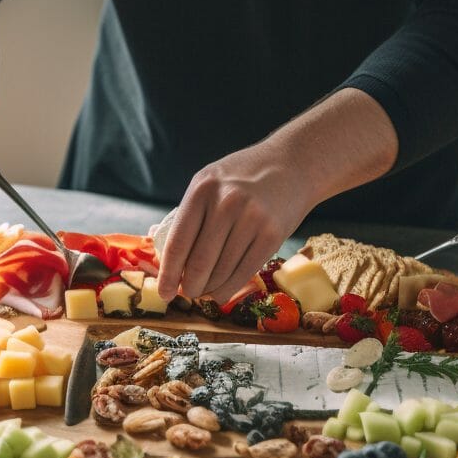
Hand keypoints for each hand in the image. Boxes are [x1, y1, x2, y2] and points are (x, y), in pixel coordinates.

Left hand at [156, 89, 398, 303]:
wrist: (292, 165)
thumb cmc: (245, 176)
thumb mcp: (211, 181)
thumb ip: (192, 213)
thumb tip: (170, 260)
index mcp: (202, 189)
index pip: (178, 242)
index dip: (168, 274)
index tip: (165, 292)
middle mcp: (226, 203)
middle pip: (198, 262)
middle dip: (190, 286)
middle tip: (188, 293)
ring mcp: (251, 219)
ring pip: (222, 272)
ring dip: (210, 289)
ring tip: (205, 292)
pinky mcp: (272, 235)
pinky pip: (245, 272)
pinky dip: (229, 289)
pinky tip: (221, 292)